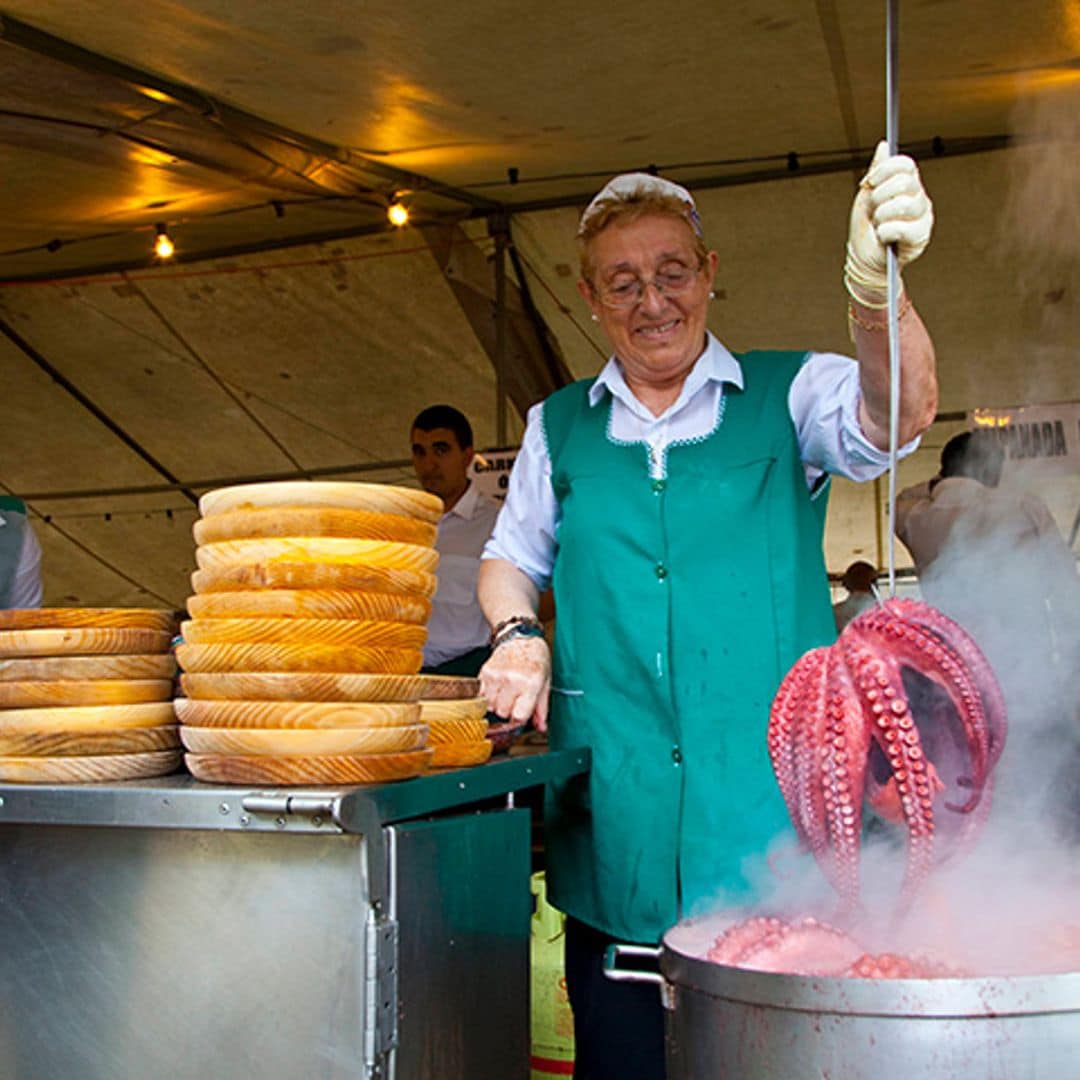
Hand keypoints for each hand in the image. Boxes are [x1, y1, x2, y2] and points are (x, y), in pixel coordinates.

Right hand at [479, 636, 551, 730]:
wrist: (521, 637)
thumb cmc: (536, 658)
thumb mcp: (546, 682)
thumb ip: (542, 708)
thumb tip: (541, 728)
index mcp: (530, 683)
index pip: (518, 716)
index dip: (520, 718)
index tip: (521, 714)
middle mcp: (512, 679)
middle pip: (502, 713)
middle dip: (509, 710)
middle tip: (515, 699)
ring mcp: (496, 676)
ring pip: (490, 706)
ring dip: (497, 704)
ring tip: (506, 693)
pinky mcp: (484, 672)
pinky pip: (481, 696)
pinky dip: (487, 696)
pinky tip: (497, 688)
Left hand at [844, 140, 933, 306]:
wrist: (863, 259)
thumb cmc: (866, 229)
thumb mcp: (866, 197)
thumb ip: (877, 172)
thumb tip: (884, 146)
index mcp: (907, 184)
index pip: (905, 164)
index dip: (885, 170)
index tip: (870, 183)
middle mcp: (918, 196)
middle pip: (903, 182)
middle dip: (879, 198)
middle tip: (874, 211)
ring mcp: (922, 215)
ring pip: (903, 204)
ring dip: (882, 216)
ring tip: (879, 225)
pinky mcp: (921, 235)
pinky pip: (901, 227)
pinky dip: (885, 232)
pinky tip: (884, 237)